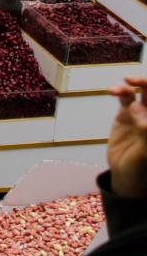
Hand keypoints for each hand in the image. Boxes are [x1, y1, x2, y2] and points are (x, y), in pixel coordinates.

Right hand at [108, 76, 146, 198]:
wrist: (125, 175)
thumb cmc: (142, 168)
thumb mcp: (145, 153)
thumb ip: (145, 132)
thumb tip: (139, 111)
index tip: (144, 87)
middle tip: (136, 80)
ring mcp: (142, 113)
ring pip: (143, 91)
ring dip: (136, 82)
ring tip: (126, 81)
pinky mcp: (126, 114)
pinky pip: (125, 97)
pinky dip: (120, 91)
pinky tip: (112, 91)